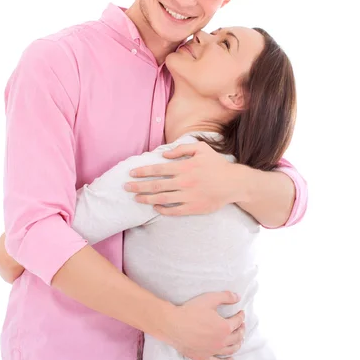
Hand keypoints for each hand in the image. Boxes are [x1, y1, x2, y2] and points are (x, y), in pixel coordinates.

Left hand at [125, 141, 248, 215]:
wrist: (234, 183)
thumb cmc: (216, 164)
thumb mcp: (201, 149)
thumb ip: (181, 148)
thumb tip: (163, 154)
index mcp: (184, 167)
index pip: (158, 169)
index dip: (143, 171)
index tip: (131, 173)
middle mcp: (184, 182)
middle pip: (156, 185)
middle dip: (138, 186)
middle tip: (126, 187)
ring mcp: (188, 196)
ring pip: (162, 198)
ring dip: (146, 198)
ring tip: (136, 198)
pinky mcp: (193, 208)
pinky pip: (174, 210)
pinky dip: (162, 210)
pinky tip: (155, 207)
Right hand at [166, 291, 244, 359]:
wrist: (173, 325)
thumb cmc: (191, 311)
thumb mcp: (210, 299)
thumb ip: (226, 296)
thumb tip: (238, 297)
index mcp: (225, 327)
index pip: (237, 322)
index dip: (241, 316)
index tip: (241, 313)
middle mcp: (221, 341)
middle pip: (237, 337)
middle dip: (241, 330)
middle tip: (242, 326)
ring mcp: (213, 351)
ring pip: (230, 350)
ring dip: (237, 344)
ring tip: (239, 340)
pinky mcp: (203, 357)